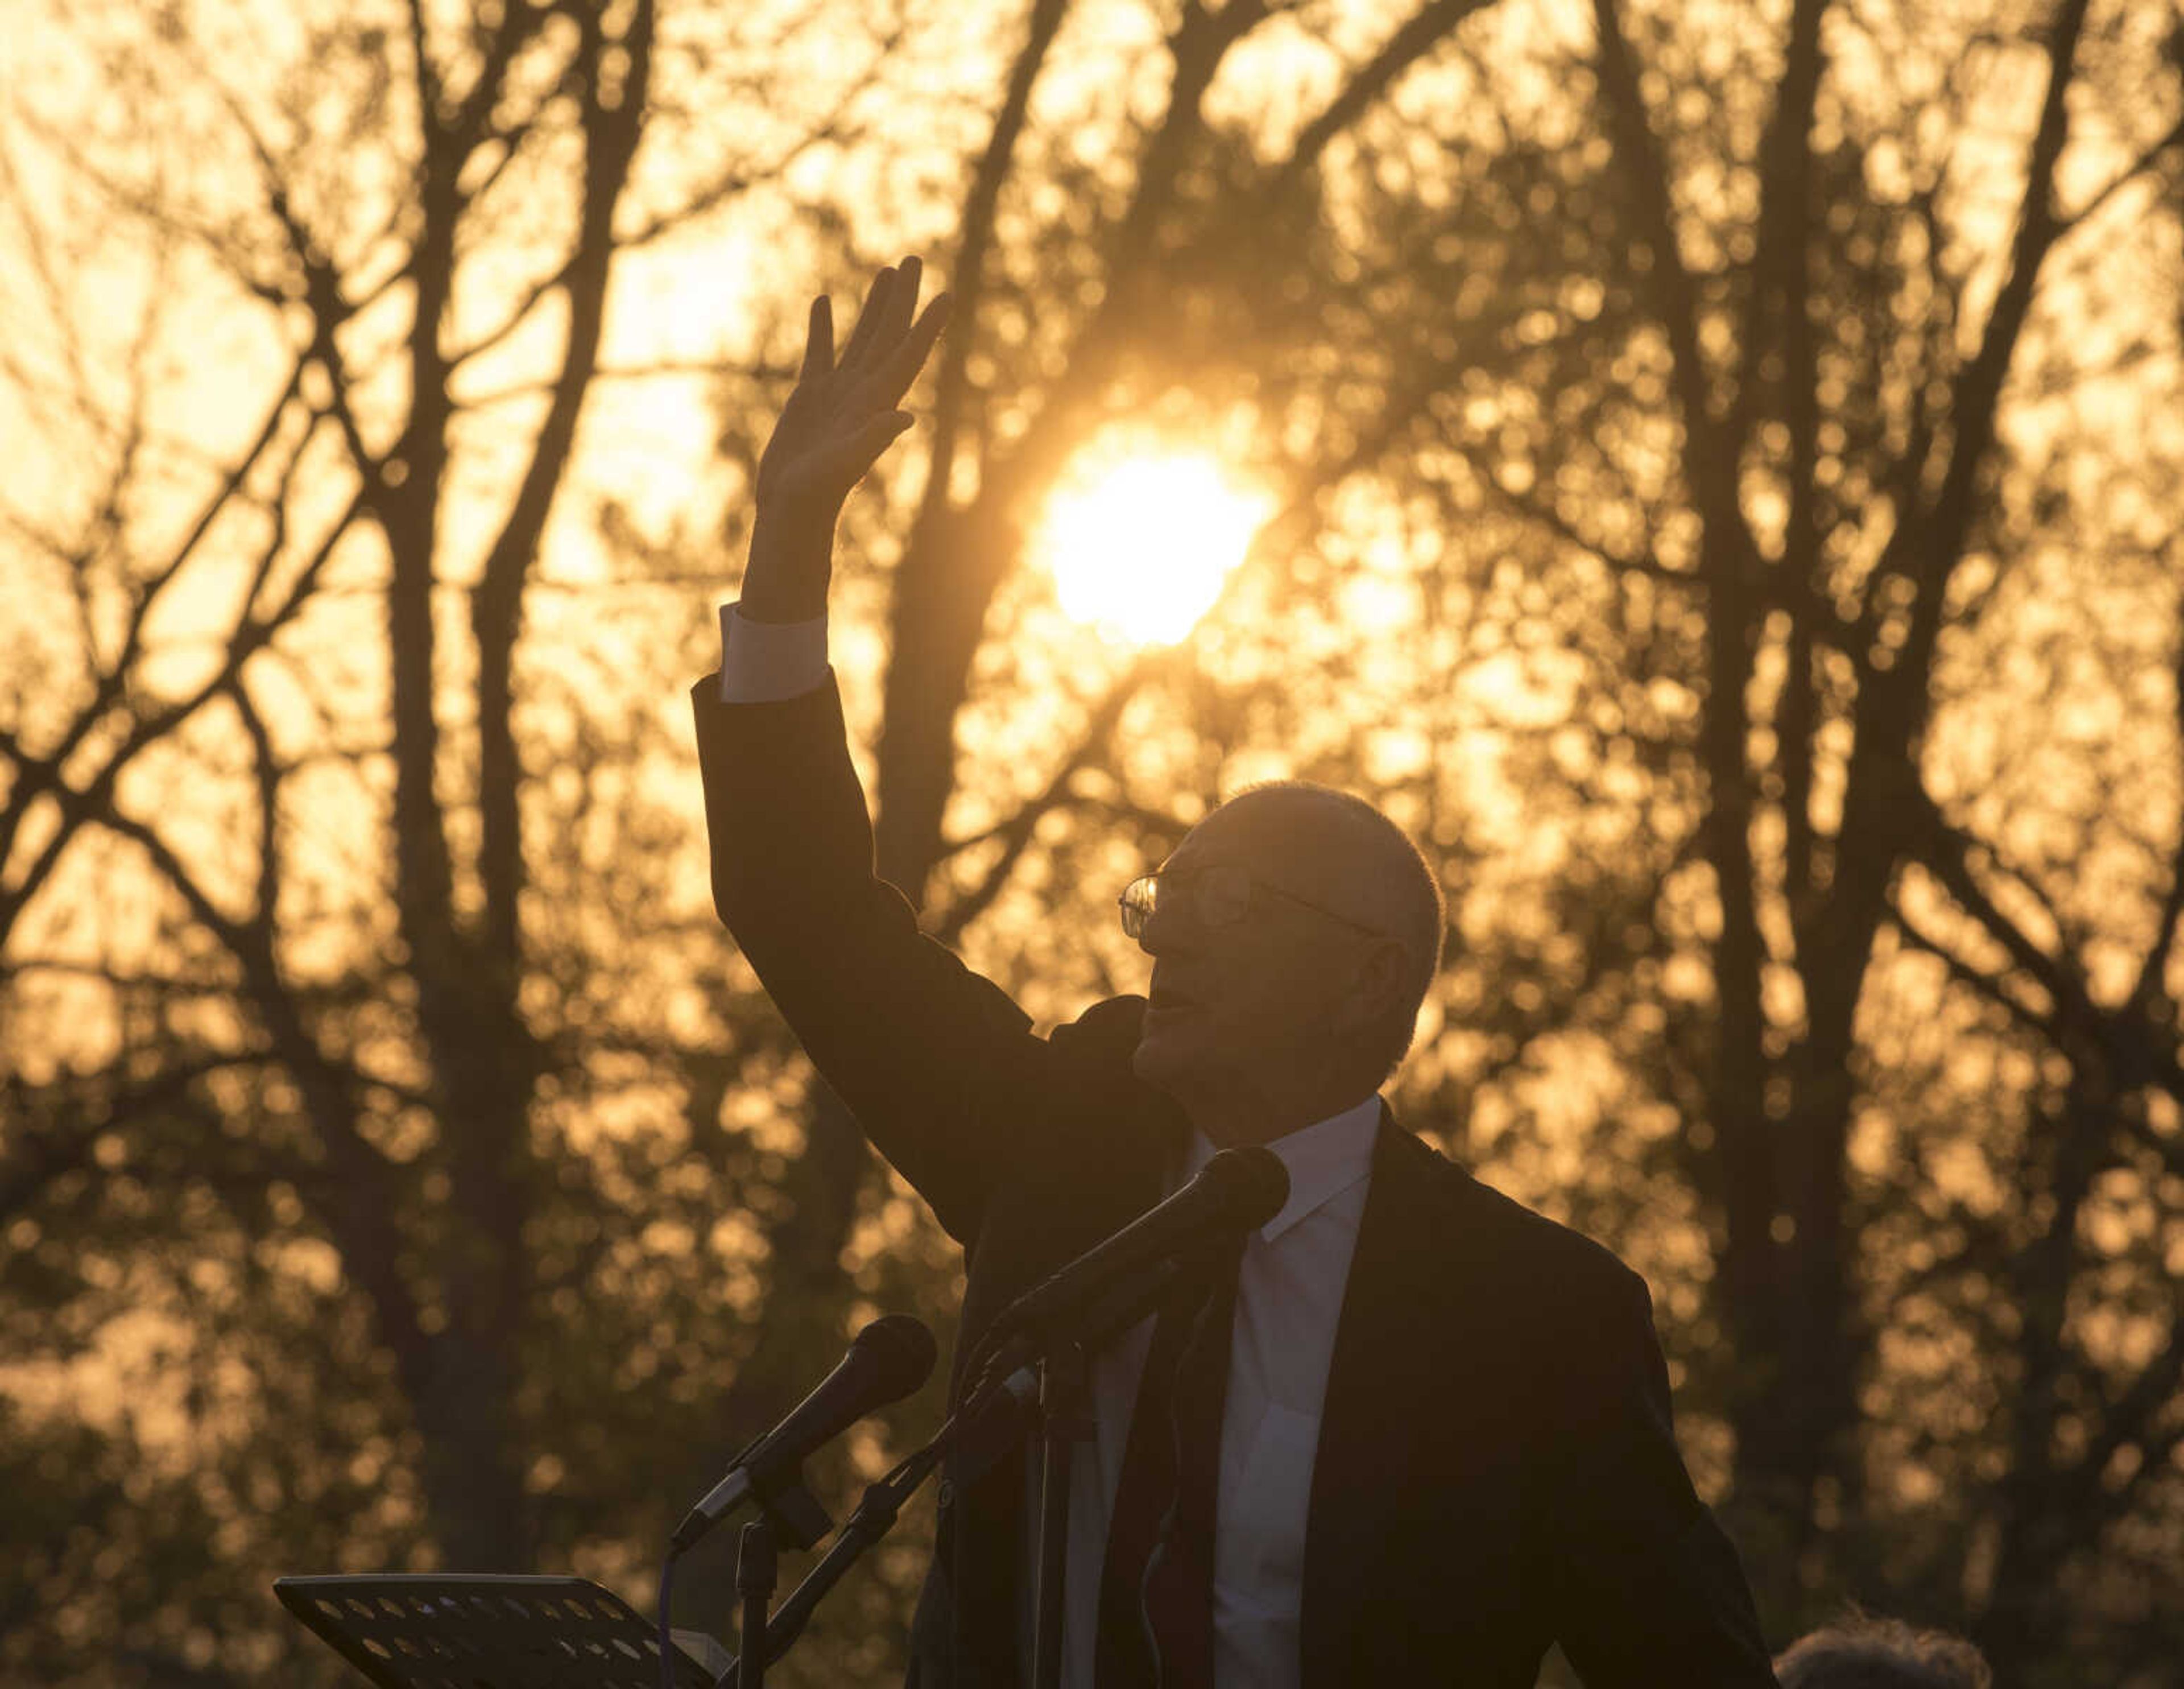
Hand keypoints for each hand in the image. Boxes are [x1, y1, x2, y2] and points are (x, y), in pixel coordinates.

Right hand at [742, 258, 949, 621]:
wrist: (790, 511)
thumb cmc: (819, 494)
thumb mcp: (846, 464)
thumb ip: (873, 439)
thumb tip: (904, 417)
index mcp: (877, 403)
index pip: (908, 355)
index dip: (927, 326)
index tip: (947, 294)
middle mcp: (863, 393)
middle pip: (888, 335)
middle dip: (901, 298)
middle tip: (914, 258)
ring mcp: (838, 393)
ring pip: (860, 338)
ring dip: (873, 306)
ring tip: (886, 272)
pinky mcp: (809, 398)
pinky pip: (819, 352)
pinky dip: (822, 327)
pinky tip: (824, 301)